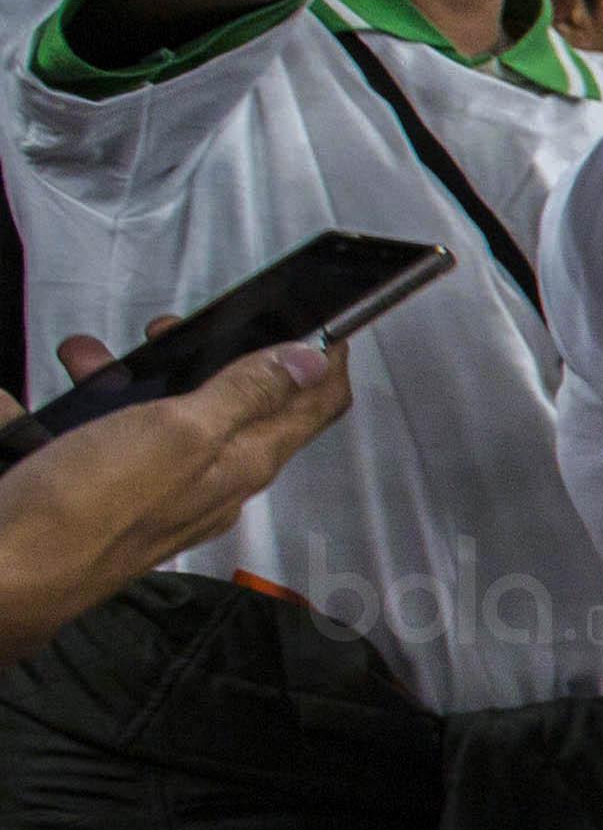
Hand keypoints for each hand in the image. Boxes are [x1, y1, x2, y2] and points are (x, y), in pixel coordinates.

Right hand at [0, 326, 352, 662]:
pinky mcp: (105, 495)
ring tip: (92, 357)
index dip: (328, 356)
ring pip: (166, 413)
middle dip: (217, 353)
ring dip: (136, 376)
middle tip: (179, 328)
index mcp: (243, 463)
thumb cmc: (84, 513)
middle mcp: (210, 480)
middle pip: (240, 402)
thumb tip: (311, 361)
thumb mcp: (178, 434)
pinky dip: (86, 407)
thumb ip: (245, 394)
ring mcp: (157, 489)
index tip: (323, 315)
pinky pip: (107, 436)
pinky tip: (48, 399)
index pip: (315, 406)